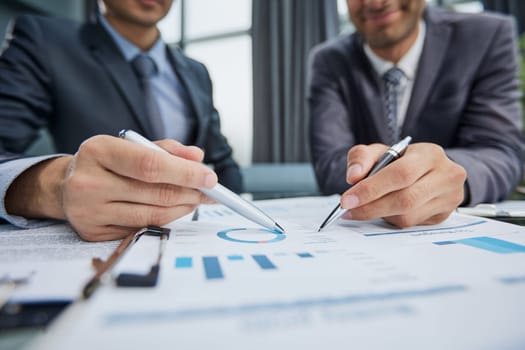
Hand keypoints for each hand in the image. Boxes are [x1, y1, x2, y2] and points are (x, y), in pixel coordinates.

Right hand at [5, 135, 216, 240]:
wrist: (65, 186)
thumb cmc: (106, 163)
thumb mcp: (129, 146)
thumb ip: (165, 149)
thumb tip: (198, 157)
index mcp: (98, 150)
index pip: (150, 164)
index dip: (184, 172)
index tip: (210, 177)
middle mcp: (88, 182)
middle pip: (154, 192)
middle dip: (190, 192)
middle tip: (210, 192)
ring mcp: (88, 211)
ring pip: (151, 215)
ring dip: (181, 208)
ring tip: (195, 200)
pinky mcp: (93, 233)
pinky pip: (140, 229)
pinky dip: (163, 220)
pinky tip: (173, 211)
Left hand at [341, 142, 466, 226]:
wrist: (426, 171)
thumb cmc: (401, 161)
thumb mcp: (379, 151)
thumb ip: (361, 158)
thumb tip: (353, 177)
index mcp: (430, 154)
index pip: (400, 174)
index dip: (371, 189)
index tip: (347, 200)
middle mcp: (446, 175)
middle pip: (406, 199)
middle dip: (371, 207)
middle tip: (349, 210)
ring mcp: (450, 197)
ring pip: (408, 216)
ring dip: (381, 215)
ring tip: (366, 208)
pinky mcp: (445, 215)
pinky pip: (412, 224)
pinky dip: (392, 220)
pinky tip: (384, 211)